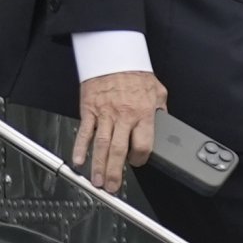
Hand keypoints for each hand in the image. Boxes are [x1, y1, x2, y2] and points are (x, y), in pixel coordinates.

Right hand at [74, 69, 164, 193]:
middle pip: (119, 150)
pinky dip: (80, 147)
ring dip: (98, 166)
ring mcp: (105, 114)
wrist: (112, 54)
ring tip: (97, 181)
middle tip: (112, 188)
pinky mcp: (89, 109)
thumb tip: (164, 125)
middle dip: (115, 172)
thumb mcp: (157, 91)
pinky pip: (84, 131)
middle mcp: (124, 116)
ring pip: (101, 145)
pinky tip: (78, 161)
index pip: (143, 145)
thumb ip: (160, 111)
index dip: (140, 158)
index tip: (136, 163)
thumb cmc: (134, 72)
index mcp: (142, 114)